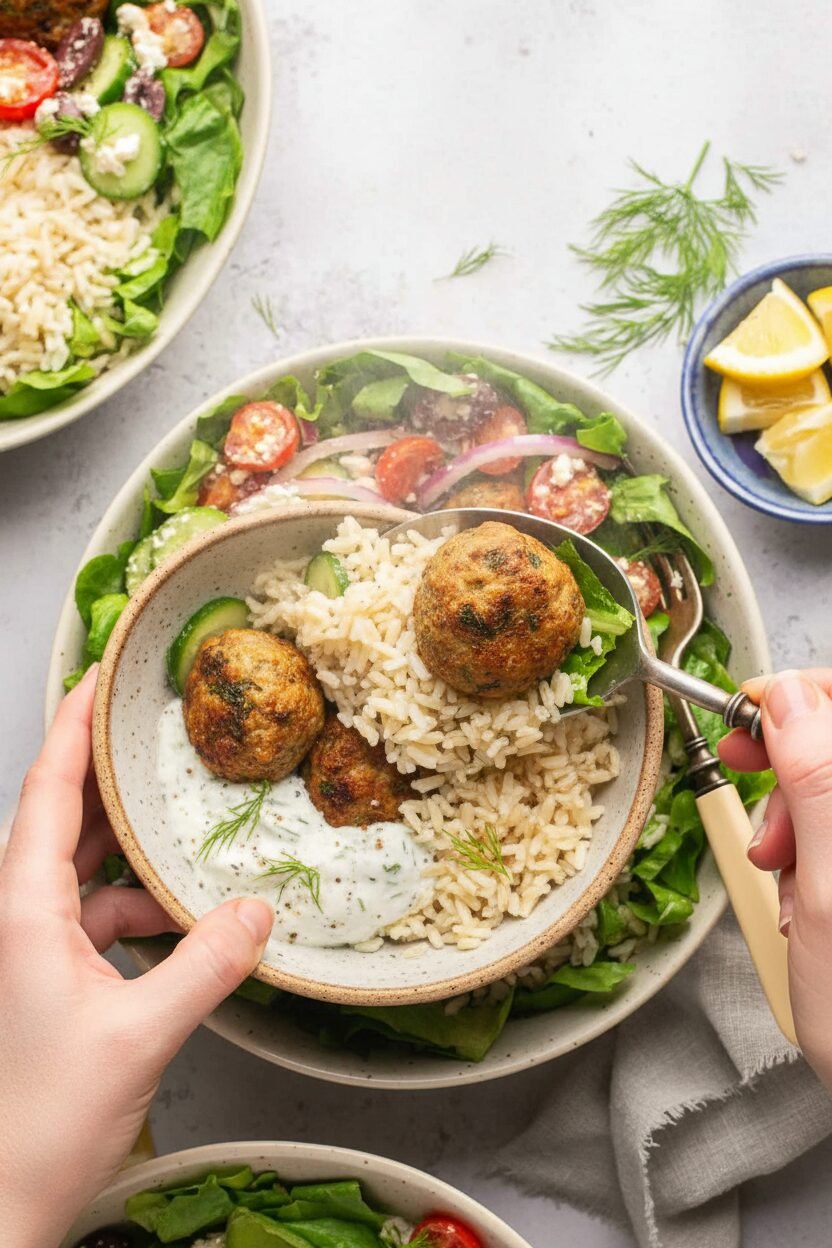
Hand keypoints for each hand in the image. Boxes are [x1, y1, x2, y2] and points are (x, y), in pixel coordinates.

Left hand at [0, 667, 274, 1247]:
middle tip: (161, 731)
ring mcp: (34, 950)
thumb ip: (207, 966)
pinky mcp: (54, 981)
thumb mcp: (139, 1036)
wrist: (2, 1207)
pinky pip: (102, 919)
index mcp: (21, 910)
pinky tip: (191, 919)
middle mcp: (21, 917)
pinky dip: (145, 909)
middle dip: (113, 775)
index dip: (72, 726)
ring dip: (137, 851)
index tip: (101, 674)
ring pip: (88, 872)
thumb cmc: (41, 1122)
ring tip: (195, 826)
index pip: (47, 792)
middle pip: (67, 820)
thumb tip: (261, 909)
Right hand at [719, 669, 831, 1082]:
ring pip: (829, 790)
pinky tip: (798, 891)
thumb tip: (790, 697)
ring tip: (779, 869)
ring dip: (791, 819)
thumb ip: (818, 780)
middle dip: (788, 761)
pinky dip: (804, 854)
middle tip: (749, 781)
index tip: (750, 718)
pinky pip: (829, 834)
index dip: (802, 697)